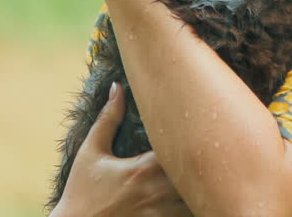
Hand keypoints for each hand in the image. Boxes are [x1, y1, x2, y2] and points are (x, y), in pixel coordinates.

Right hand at [51, 83, 191, 216]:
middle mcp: (157, 192)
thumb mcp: (91, 152)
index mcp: (143, 169)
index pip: (181, 148)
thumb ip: (108, 119)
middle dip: (204, 164)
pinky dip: (192, 207)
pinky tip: (191, 198)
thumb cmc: (81, 192)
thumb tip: (118, 87)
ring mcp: (160, 214)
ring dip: (201, 188)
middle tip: (210, 150)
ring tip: (205, 176)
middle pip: (197, 175)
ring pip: (196, 201)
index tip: (199, 127)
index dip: (194, 137)